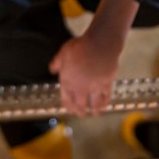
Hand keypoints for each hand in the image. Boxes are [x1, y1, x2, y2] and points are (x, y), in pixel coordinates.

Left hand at [49, 0, 140, 116]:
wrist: (99, 45)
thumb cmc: (80, 46)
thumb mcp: (63, 52)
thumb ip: (57, 62)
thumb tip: (52, 69)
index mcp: (68, 81)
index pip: (66, 99)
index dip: (68, 106)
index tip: (69, 110)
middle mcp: (80, 87)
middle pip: (80, 105)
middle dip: (80, 111)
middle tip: (81, 114)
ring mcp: (94, 87)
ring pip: (94, 104)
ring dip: (94, 110)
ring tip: (95, 113)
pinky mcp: (106, 84)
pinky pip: (106, 97)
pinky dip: (105, 103)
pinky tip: (105, 104)